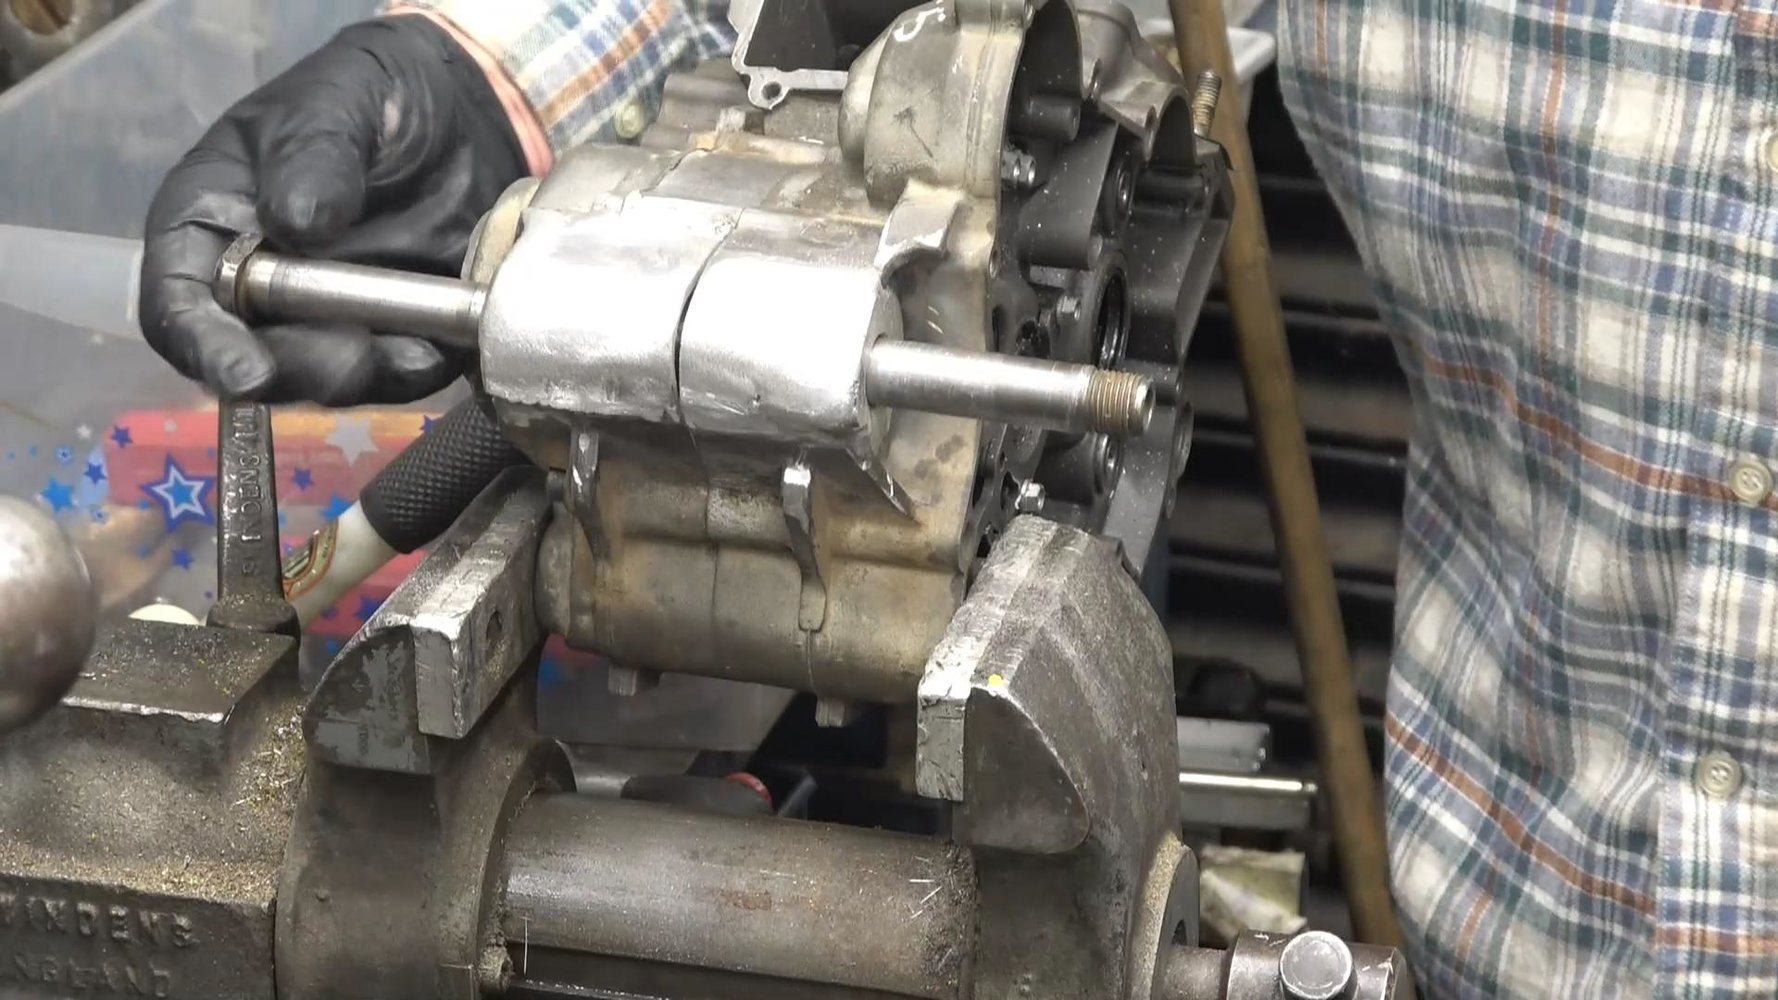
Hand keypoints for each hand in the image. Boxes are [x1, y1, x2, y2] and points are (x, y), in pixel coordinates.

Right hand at [140, 16, 526, 403]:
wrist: (460, 115)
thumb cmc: (372, 99)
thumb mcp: (336, 103)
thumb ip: (314, 155)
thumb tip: (296, 221)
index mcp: (212, 222)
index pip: (177, 300)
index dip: (203, 344)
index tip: (244, 371)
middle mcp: (258, 286)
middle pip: (251, 358)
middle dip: (297, 370)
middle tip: (350, 356)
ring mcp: (328, 319)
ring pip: (327, 380)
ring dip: (363, 378)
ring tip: (410, 349)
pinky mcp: (396, 335)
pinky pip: (398, 373)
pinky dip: (415, 370)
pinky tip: (439, 346)